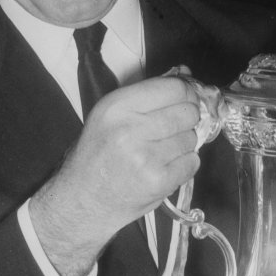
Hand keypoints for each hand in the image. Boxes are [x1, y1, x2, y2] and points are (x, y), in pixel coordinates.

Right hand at [29, 76, 200, 275]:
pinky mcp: (158, 181)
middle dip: (188, 118)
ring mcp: (146, 157)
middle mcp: (130, 129)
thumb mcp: (109, 116)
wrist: (84, 200)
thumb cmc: (98, 154)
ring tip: (163, 150)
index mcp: (117, 107)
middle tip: (175, 127)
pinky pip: (192, 162)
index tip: (186, 98)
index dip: (186, 92)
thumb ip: (146, 95)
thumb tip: (186, 75)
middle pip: (187, 112)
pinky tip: (166, 166)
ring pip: (191, 137)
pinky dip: (185, 164)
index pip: (173, 88)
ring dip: (184, 143)